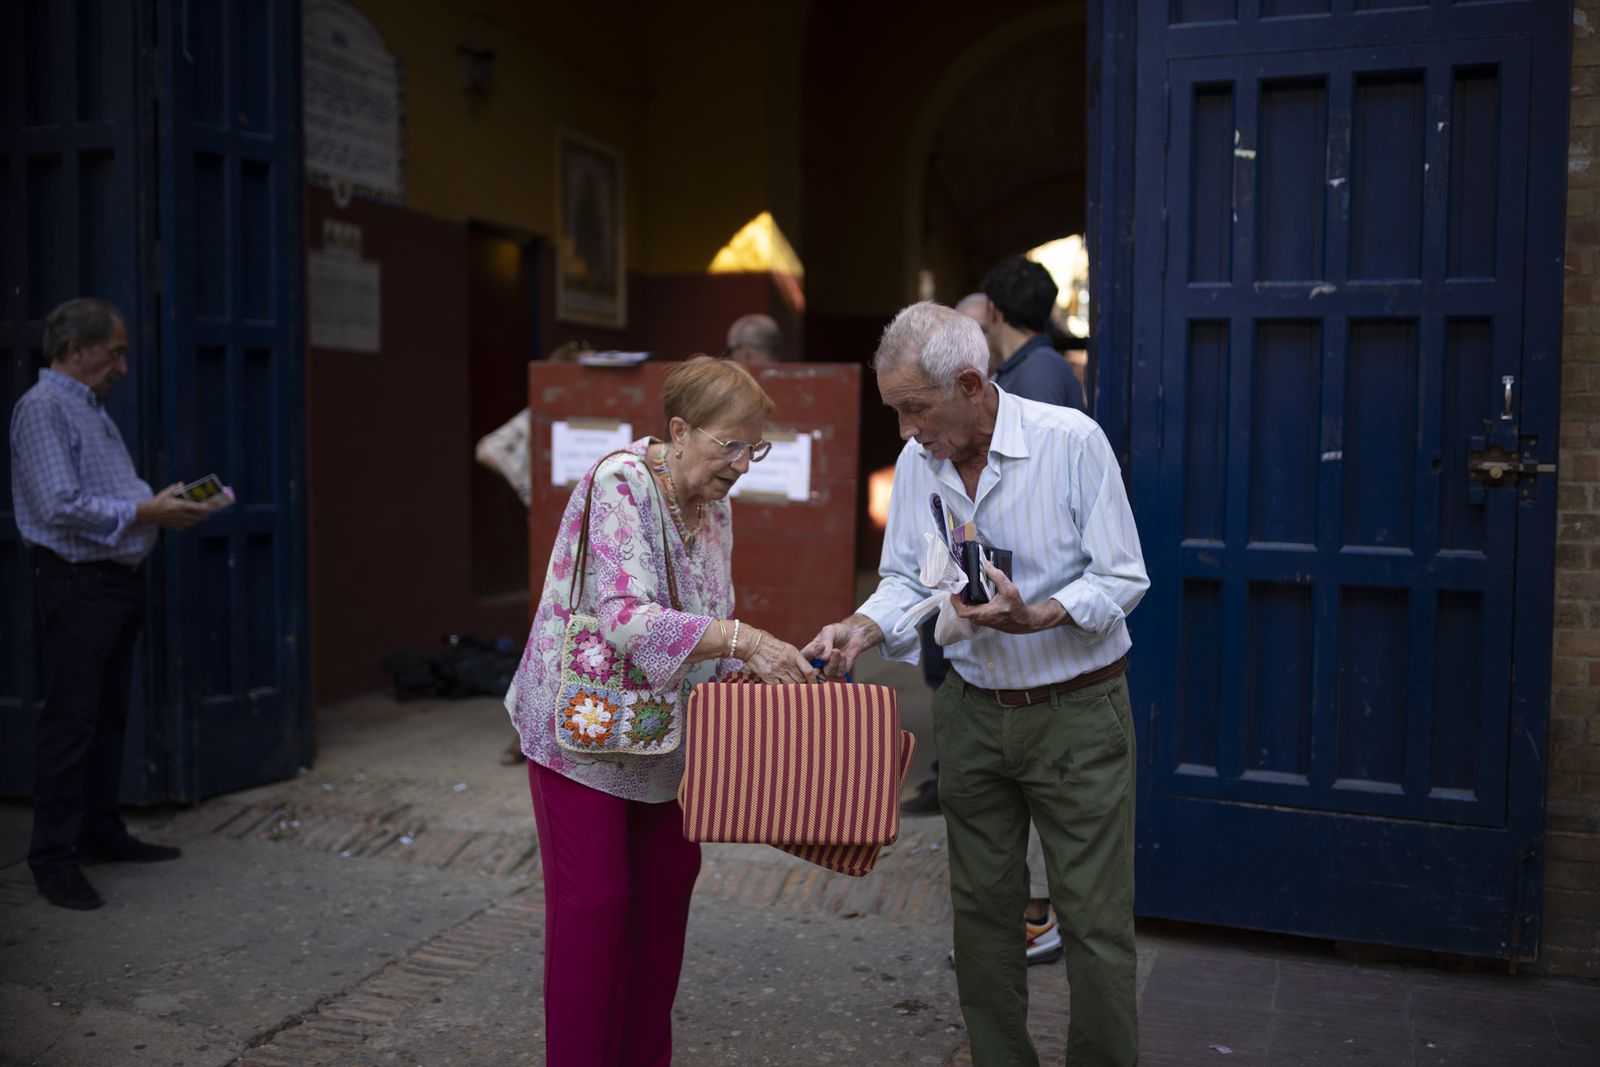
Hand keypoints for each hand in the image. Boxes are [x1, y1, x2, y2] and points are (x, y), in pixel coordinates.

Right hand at [135, 483, 219, 531]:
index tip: (213, 506)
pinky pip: (185, 526)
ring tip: (203, 517)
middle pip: (198, 516)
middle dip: (205, 514)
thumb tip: (181, 484)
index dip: (207, 507)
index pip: (198, 507)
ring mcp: (178, 521)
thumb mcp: (166, 493)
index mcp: (181, 505)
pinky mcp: (174, 526)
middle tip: (210, 512)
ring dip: (198, 519)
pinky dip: (189, 524)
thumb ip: (175, 488)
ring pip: (193, 522)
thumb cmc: (157, 502)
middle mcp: (182, 514)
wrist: (148, 513)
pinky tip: (190, 522)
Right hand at [742, 628, 818, 685]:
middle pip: (801, 680)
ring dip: (794, 690)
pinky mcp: (767, 677)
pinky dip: (782, 691)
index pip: (808, 670)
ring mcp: (777, 670)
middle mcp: (787, 663)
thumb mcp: (786, 647)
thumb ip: (796, 658)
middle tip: (806, 690)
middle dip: (804, 686)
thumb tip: (806, 669)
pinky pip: (779, 688)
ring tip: (795, 693)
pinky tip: (783, 692)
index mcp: (793, 653)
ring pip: (791, 686)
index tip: (816, 684)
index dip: (814, 680)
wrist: (751, 643)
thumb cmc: (768, 643)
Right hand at [800, 615, 881, 679]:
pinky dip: (841, 664)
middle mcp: (818, 662)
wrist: (854, 634)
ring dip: (833, 661)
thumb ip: (826, 642)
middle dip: (820, 662)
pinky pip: (838, 673)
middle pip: (813, 669)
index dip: (809, 654)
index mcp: (811, 651)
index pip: (804, 657)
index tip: (820, 646)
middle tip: (828, 654)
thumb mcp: (829, 631)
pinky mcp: (839, 672)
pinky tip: (843, 656)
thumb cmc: (839, 632)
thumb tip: (823, 658)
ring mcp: (828, 668)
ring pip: (827, 671)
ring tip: (837, 651)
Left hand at [952, 561, 1067, 633]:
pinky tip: (973, 588)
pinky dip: (970, 598)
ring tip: (965, 581)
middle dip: (959, 593)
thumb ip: (997, 576)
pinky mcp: (983, 617)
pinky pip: (972, 607)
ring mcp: (980, 619)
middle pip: (961, 607)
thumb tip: (986, 564)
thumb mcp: (1009, 590)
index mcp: (982, 614)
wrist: (1024, 621)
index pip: (961, 610)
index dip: (955, 599)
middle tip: (960, 579)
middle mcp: (978, 619)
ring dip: (964, 595)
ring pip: (966, 607)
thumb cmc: (1016, 608)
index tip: (955, 586)